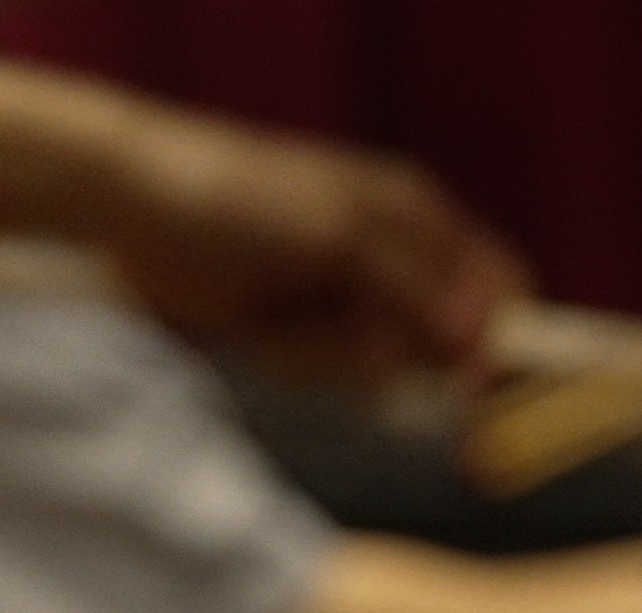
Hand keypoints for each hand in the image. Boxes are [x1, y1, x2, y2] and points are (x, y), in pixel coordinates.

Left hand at [108, 120, 524, 384]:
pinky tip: (258, 326)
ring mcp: (342, 303)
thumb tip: (476, 336)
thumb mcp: (341, 234)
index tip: (472, 384)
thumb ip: (414, 285)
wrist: (143, 211)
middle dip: (391, 350)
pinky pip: (321, 373)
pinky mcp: (296, 336)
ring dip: (329, 354)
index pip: (496, 284)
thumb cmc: (248, 198)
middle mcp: (390, 263)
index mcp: (418, 218)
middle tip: (334, 321)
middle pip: (436, 343)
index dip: (498, 338)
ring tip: (282, 311)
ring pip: (374, 368)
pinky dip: (292, 359)